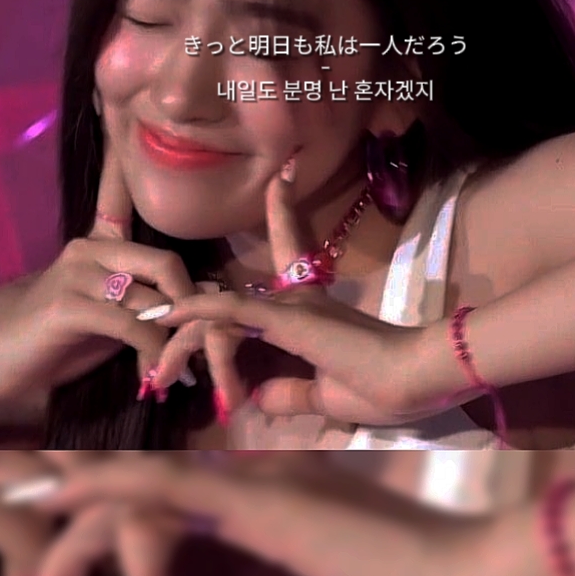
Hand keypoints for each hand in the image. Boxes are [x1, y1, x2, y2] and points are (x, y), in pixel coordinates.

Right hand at [0, 105, 207, 404]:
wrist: (0, 364)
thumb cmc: (61, 342)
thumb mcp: (113, 317)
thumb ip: (151, 303)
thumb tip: (208, 301)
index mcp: (101, 242)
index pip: (119, 192)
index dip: (128, 159)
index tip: (129, 116)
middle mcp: (91, 247)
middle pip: (166, 259)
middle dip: (195, 303)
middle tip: (209, 341)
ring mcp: (77, 272)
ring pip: (154, 295)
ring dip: (178, 338)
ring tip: (189, 371)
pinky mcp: (68, 304)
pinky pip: (133, 324)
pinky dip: (153, 354)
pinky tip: (154, 377)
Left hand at [24, 452, 486, 575]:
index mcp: (281, 520)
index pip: (186, 522)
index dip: (126, 538)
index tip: (76, 559)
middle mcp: (265, 491)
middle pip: (155, 504)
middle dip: (87, 533)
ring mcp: (266, 491)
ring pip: (152, 494)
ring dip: (87, 511)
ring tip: (25, 510)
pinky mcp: (269, 504)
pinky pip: (177, 490)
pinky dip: (119, 485)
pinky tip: (70, 485)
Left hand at [144, 166, 456, 424]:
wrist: (420, 380)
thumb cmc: (387, 386)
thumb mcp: (328, 397)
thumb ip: (291, 394)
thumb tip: (259, 400)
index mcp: (311, 312)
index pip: (292, 244)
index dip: (284, 208)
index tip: (281, 175)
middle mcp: (298, 300)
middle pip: (231, 301)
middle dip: (191, 321)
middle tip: (157, 372)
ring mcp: (294, 307)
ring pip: (223, 313)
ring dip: (185, 344)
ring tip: (154, 376)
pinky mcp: (292, 319)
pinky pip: (234, 310)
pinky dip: (200, 309)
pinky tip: (169, 315)